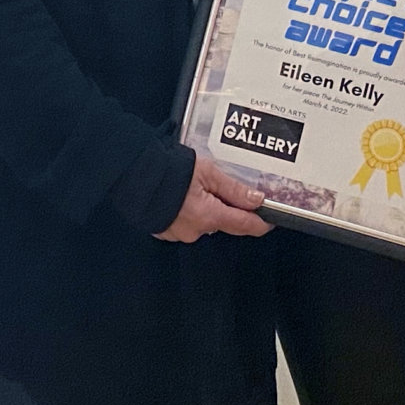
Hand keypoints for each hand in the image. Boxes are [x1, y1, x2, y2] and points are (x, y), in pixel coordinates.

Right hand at [156, 155, 271, 242]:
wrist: (133, 173)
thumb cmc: (168, 170)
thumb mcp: (208, 173)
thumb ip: (234, 189)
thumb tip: (257, 200)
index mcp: (210, 216)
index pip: (246, 226)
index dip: (262, 223)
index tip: (270, 218)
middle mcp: (196, 231)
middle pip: (225, 223)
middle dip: (228, 208)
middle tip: (223, 187)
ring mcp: (180, 233)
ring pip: (205, 223)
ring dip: (207, 209)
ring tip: (197, 187)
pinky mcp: (166, 231)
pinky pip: (187, 224)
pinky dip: (189, 212)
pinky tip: (183, 196)